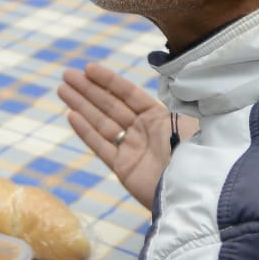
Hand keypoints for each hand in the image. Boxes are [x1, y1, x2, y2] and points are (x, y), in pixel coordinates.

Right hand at [60, 64, 187, 211]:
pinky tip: (71, 116)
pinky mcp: (123, 168)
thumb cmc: (195, 153)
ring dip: (81, 105)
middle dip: (88, 89)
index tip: (88, 68)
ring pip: (101, 122)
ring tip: (62, 89)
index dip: (108, 80)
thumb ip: (171, 104)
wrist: (195, 191)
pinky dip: (86, 132)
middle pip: (110, 105)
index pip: (128, 94)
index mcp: (159, 117)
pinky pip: (101, 146)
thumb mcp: (188, 122)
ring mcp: (131, 149)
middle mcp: (143, 130)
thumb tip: (171, 81)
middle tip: (67, 75)